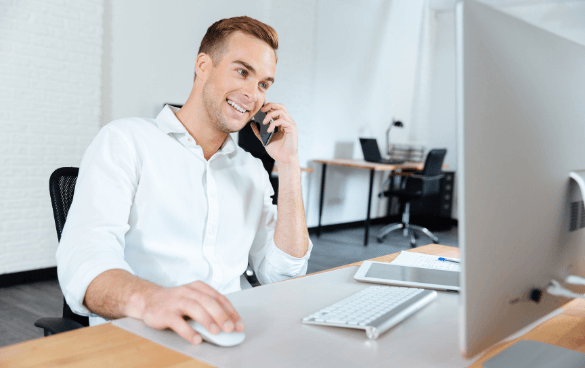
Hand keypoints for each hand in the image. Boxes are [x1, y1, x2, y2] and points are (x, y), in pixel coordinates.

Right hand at [127, 281, 243, 343]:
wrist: (148, 300)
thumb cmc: (176, 302)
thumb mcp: (194, 301)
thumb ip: (209, 310)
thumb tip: (228, 326)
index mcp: (198, 287)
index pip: (219, 298)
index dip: (230, 311)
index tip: (239, 324)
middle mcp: (187, 291)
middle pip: (208, 301)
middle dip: (221, 315)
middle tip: (230, 328)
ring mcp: (175, 301)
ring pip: (193, 308)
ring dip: (207, 320)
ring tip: (216, 332)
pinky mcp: (164, 312)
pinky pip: (177, 322)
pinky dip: (188, 331)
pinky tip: (196, 338)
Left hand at [251, 102, 298, 163]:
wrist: (283, 159)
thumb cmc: (276, 150)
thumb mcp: (264, 139)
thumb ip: (258, 131)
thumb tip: (252, 123)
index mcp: (281, 122)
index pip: (276, 109)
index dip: (268, 105)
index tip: (259, 105)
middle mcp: (287, 121)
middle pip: (280, 106)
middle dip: (270, 105)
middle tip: (261, 110)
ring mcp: (290, 124)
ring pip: (281, 111)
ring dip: (270, 114)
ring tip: (263, 122)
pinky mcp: (292, 128)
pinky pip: (282, 120)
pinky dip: (273, 123)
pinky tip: (268, 130)